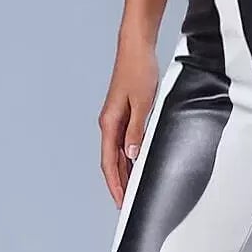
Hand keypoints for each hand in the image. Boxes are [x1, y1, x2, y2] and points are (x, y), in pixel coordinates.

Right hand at [99, 38, 158, 206]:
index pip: (109, 162)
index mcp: (109, 123)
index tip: (121, 202)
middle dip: (118, 183)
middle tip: (127, 203)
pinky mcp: (123, 113)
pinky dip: (128, 156)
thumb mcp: (142, 102)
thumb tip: (131, 155)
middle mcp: (109, 123)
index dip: (115, 184)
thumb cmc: (138, 70)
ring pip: (117, 153)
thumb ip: (136, 130)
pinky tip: (136, 163)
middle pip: (111, 161)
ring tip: (132, 189)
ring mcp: (115, 118)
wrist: (136, 47)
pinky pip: (123, 142)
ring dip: (123, 171)